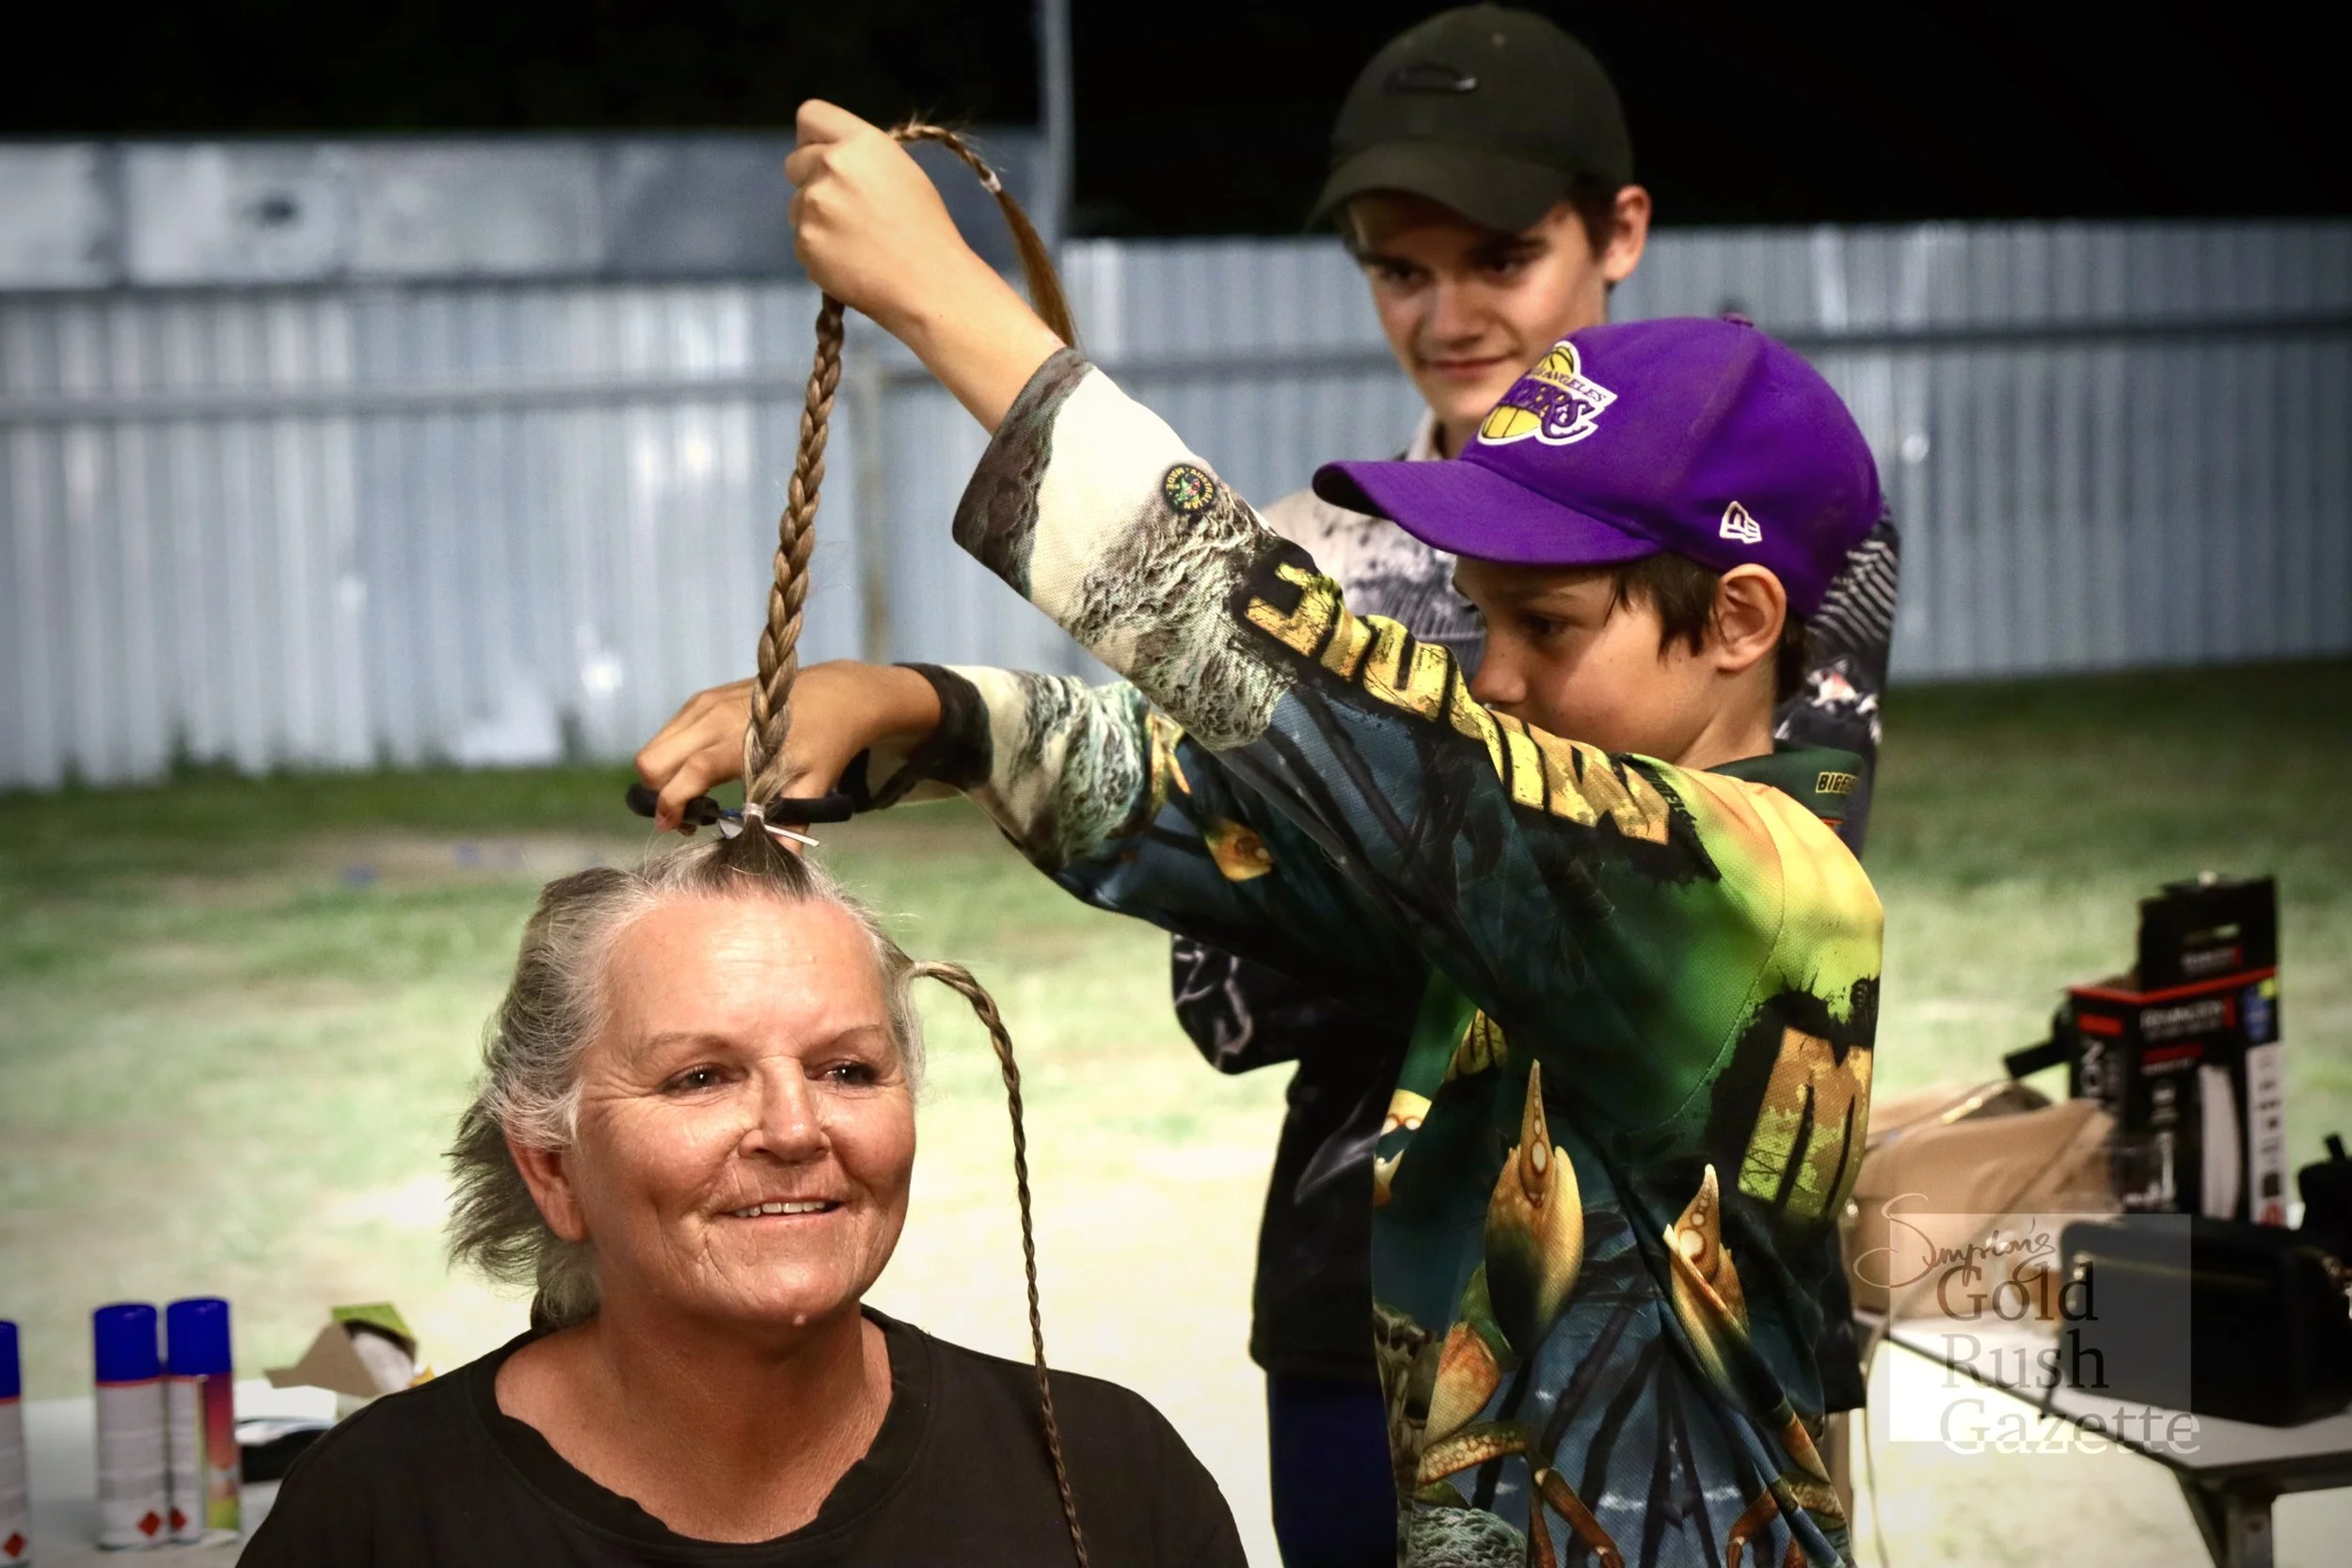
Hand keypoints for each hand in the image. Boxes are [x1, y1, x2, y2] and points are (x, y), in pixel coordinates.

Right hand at [633, 664, 942, 833]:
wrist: (837, 693)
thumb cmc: (826, 743)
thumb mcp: (814, 787)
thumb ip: (790, 827)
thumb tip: (778, 866)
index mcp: (739, 742)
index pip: (688, 773)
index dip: (672, 804)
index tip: (676, 829)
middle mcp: (713, 717)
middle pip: (653, 759)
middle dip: (659, 794)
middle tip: (689, 817)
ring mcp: (704, 704)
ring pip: (655, 745)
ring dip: (664, 776)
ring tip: (697, 797)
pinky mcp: (703, 699)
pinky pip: (668, 733)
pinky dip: (672, 757)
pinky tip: (702, 772)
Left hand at [785, 100, 1065, 430]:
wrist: (929, 285)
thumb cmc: (927, 229)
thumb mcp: (901, 171)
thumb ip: (859, 156)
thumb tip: (827, 157)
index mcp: (860, 142)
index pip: (809, 115)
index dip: (813, 137)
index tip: (823, 155)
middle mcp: (830, 166)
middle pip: (795, 162)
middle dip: (812, 180)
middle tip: (846, 207)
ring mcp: (812, 206)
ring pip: (797, 205)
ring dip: (815, 219)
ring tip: (856, 241)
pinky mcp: (804, 243)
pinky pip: (802, 241)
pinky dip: (820, 251)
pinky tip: (851, 261)